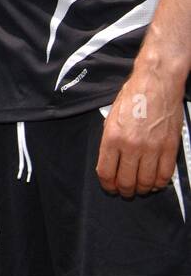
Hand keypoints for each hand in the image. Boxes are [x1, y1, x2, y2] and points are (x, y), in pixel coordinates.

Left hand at [96, 65, 183, 197]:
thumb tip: (110, 162)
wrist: (156, 84)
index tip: (110, 187)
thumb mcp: (111, 118)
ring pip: (146, 182)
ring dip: (141, 189)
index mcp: (112, 137)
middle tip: (125, 191)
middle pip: (126, 181)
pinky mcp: (169, 148)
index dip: (107, 185)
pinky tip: (155, 181)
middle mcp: (131, 145)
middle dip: (124, 190)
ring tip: (139, 187)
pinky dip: (159, 182)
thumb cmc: (132, 98)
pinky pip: (164, 174)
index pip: (106, 172)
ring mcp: (152, 148)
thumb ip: (110, 141)